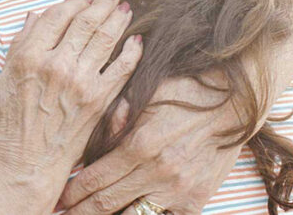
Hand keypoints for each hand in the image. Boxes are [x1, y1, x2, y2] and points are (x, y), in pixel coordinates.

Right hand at [0, 0, 141, 214]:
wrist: (25, 165)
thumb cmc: (7, 125)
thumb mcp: (2, 80)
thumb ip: (19, 45)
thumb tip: (35, 16)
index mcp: (29, 56)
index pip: (56, 15)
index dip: (72, 1)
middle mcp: (56, 65)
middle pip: (85, 21)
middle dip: (101, 3)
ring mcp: (80, 82)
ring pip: (106, 39)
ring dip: (118, 19)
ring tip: (126, 8)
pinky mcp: (98, 101)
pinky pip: (122, 69)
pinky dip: (132, 52)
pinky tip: (137, 41)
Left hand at [59, 76, 243, 214]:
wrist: (234, 100)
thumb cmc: (182, 91)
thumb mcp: (144, 96)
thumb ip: (115, 119)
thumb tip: (89, 140)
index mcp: (139, 145)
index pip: (94, 179)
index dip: (72, 192)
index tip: (57, 199)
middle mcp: (157, 172)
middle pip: (106, 204)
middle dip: (80, 212)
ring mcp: (178, 190)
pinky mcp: (196, 200)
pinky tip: (128, 214)